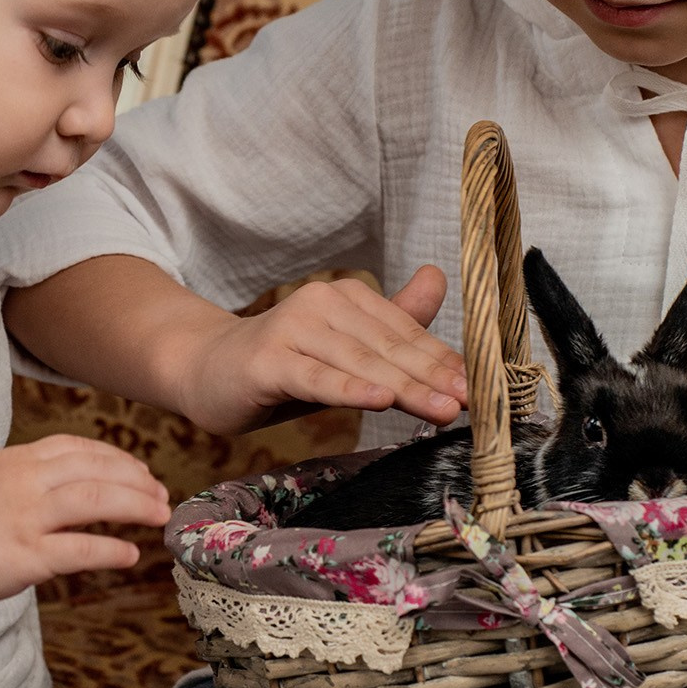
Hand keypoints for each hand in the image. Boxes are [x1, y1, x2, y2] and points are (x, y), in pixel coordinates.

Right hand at [0, 435, 171, 606]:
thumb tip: (75, 487)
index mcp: (21, 460)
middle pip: (99, 470)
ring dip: (136, 506)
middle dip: (138, 481)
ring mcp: (28, 517)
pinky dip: (111, 549)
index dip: (119, 459)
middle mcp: (28, 481)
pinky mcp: (26, 555)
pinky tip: (130, 555)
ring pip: (96, 500)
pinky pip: (80, 549)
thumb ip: (33, 477)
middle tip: (162, 496)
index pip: (82, 448)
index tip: (142, 472)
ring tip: (159, 516)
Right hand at [171, 265, 469, 434]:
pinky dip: (349, 388)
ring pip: (359, 362)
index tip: (478, 389)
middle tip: (469, 404)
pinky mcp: (268, 362)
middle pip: (388, 348)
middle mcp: (321, 304)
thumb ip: (392, 321)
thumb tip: (437, 277)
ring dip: (403, 387)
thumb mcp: (346, 348)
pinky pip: (316, 378)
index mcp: (347, 297)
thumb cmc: (285, 364)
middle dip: (432, 377)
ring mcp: (292, 330)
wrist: (207, 371)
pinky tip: (378, 400)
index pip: (405, 333)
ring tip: (440, 409)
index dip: (443, 361)